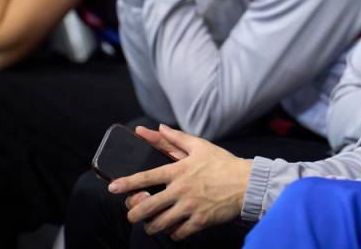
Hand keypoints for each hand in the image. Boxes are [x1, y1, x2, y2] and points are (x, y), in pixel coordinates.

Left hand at [108, 124, 251, 240]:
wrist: (247, 182)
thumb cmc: (224, 164)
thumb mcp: (201, 146)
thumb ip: (176, 138)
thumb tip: (158, 128)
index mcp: (179, 170)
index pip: (146, 177)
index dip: (127, 183)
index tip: (113, 187)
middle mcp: (181, 189)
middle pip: (146, 207)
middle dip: (134, 213)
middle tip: (133, 214)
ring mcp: (190, 207)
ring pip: (159, 224)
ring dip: (151, 226)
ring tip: (152, 224)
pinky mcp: (200, 221)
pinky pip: (178, 233)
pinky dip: (173, 233)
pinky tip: (174, 228)